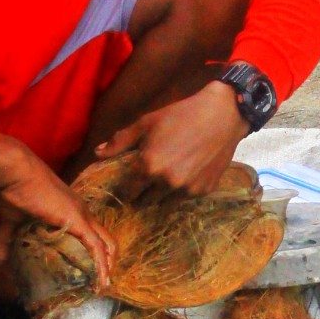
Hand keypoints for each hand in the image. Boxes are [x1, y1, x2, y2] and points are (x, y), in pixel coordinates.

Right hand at [0, 144, 113, 287]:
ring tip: (103, 288)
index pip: (92, 232)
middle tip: (102, 284)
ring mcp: (82, 215)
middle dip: (108, 261)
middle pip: (106, 239)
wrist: (13, 171)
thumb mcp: (11, 221)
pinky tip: (101, 281)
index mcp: (70, 209)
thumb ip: (6, 242)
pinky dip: (101, 265)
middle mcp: (81, 211)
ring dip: (107, 267)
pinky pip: (96, 247)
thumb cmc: (13, 190)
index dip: (96, 251)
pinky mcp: (78, 220)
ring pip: (106, 244)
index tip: (93, 273)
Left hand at [97, 81, 247, 194]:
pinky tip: (185, 175)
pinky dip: (181, 192)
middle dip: (142, 194)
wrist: (222, 115)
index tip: (128, 185)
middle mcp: (166, 183)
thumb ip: (120, 141)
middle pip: (145, 202)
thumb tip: (97, 154)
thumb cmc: (181, 115)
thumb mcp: (146, 123)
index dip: (126, 189)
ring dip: (161, 195)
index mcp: (148, 166)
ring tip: (165, 180)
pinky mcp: (204, 191)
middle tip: (145, 183)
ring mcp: (187, 189)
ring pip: (165, 203)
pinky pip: (185, 198)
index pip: (128, 191)